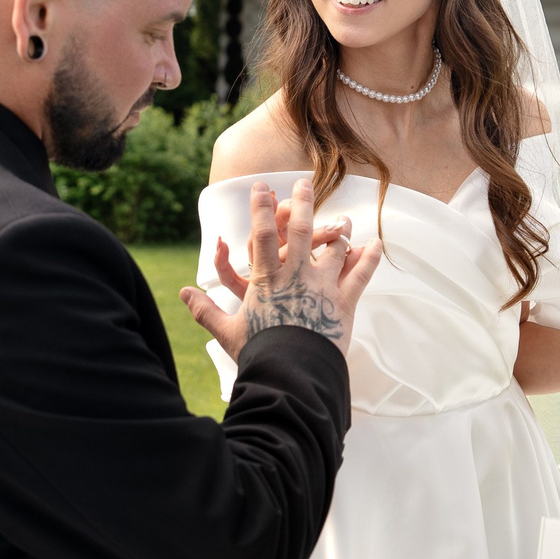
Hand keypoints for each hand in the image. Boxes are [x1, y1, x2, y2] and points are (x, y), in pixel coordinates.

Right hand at [180, 178, 381, 356]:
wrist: (291, 376)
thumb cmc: (258, 353)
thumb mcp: (228, 332)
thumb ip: (206, 310)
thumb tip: (182, 294)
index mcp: (267, 280)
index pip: (262, 234)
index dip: (260, 208)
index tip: (260, 188)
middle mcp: (296, 276)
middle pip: (301, 230)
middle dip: (302, 203)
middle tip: (304, 183)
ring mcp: (322, 287)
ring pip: (335, 249)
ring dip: (339, 232)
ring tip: (343, 221)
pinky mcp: (344, 303)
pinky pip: (361, 274)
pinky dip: (370, 258)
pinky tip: (377, 243)